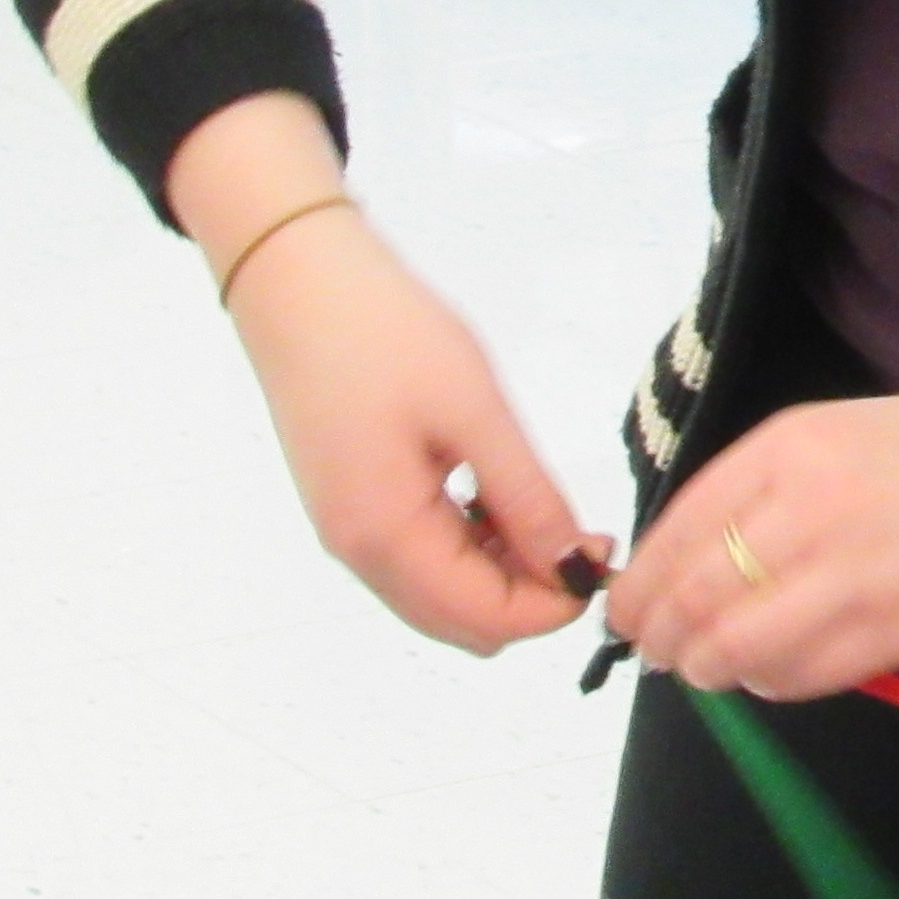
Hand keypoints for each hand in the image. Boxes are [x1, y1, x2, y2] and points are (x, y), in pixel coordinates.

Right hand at [171, 93, 595, 655]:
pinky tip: (496, 493)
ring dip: (502, 570)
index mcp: (387, 537)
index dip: (556, 602)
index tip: (603, 552)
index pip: (487, 620)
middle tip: (579, 531)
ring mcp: (349, 529)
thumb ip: (527, 500)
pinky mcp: (350, 502)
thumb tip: (573, 570)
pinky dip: (469, 546)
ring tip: (543, 504)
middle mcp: (359, 552)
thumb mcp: (475, 412)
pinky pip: (420, 557)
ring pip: (442, 594)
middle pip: (463, 622)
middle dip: (532, 594)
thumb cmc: (383, 332)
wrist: (295, 275)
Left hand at [606, 373, 898, 699]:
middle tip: (654, 652)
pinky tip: (768, 674)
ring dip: (707, 669)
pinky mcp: (896, 632)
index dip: (641, 584)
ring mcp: (856, 576)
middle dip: (660, 637)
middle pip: (697, 596)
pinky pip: (802, 677)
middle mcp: (813, 509)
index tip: (626, 609)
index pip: (679, 530)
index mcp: (792, 448)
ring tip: (707, 669)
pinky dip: (769, 685)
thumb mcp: (838, 435)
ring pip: (739, 648)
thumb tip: (683, 566)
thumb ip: (761, 491)